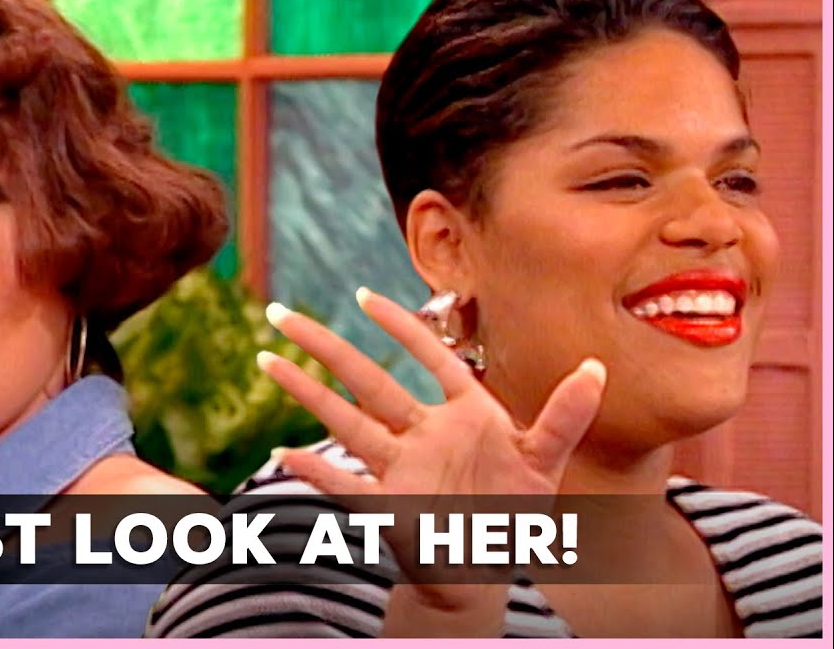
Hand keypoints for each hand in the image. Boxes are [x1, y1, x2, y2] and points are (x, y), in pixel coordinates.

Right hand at [256, 287, 605, 633]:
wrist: (487, 569)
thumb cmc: (514, 512)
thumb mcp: (546, 462)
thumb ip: (566, 415)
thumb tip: (597, 365)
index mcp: (462, 415)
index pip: (427, 358)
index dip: (398, 326)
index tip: (362, 296)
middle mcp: (421, 434)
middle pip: (365, 380)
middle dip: (324, 346)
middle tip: (281, 314)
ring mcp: (400, 468)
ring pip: (345, 422)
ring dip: (306, 394)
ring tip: (268, 361)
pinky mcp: (388, 506)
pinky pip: (345, 486)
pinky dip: (316, 473)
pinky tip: (283, 456)